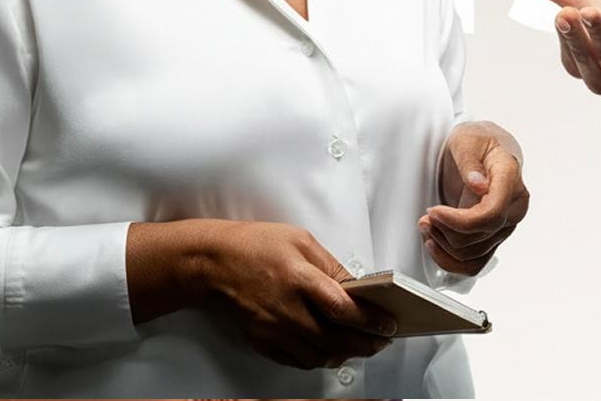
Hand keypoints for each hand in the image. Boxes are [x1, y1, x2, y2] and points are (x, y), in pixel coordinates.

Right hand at [127, 219, 395, 368]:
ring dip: (344, 354)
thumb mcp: (299, 240)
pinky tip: (328, 351)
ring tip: (359, 347)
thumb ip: (330, 265)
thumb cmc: (255, 245)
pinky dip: (317, 359)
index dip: (372, 322)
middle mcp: (287, 309)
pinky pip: (297, 360)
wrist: (212, 262)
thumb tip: (356, 287)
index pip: (344, 310)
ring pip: (319, 355)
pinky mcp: (262, 341)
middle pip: (336, 339)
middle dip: (365, 344)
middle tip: (380, 342)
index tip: (389, 325)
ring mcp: (273, 329)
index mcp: (300, 278)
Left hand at [422, 121, 528, 274]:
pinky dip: (452, 261)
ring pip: (473, 254)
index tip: (435, 212)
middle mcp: (513, 207)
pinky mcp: (493, 237)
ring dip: (444, 245)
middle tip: (427, 215)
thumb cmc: (479, 141)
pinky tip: (435, 245)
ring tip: (427, 225)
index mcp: (510, 179)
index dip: (459, 221)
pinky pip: (475, 263)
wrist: (487, 149)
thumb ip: (471, 162)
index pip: (492, 214)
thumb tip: (479, 185)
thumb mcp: (467, 139)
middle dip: (445, 230)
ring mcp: (505, 225)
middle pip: (479, 237)